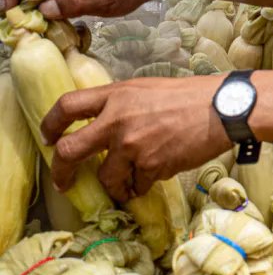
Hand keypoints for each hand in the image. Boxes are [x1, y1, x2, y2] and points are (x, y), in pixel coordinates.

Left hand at [41, 75, 229, 200]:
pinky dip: (142, 185)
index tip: (47, 137)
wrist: (222, 109)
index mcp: (116, 95)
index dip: (50, 124)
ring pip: (107, 178)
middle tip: (64, 181)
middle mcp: (118, 120)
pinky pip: (137, 185)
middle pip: (69, 150)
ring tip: (129, 184)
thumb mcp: (147, 88)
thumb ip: (121, 104)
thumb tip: (102, 125)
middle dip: (61, 171)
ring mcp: (133, 145)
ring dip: (116, 185)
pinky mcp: (151, 166)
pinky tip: (155, 176)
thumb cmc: (190, 96)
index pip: (67, 106)